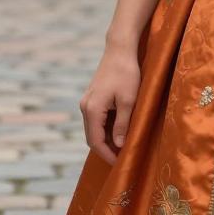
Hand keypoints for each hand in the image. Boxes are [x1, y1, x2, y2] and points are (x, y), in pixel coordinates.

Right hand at [79, 45, 140, 165]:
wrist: (120, 49)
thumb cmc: (126, 73)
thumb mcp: (128, 100)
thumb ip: (122, 123)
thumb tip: (119, 145)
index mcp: (92, 109)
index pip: (96, 141)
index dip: (108, 154)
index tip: (120, 164)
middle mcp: (85, 107)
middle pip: (92, 137)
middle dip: (106, 149)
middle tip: (122, 158)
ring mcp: (87, 102)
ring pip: (94, 128)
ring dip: (106, 139)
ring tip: (122, 147)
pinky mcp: (92, 97)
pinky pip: (96, 119)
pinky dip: (105, 128)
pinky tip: (118, 131)